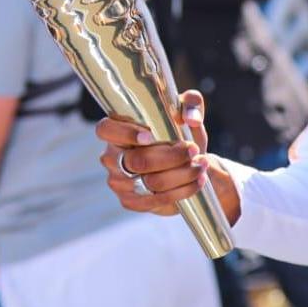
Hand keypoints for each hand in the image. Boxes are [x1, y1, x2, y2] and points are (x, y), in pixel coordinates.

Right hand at [95, 91, 241, 223]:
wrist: (184, 164)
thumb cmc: (178, 133)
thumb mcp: (186, 113)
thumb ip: (190, 104)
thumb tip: (190, 118)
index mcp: (115, 130)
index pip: (106, 129)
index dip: (125, 133)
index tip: (150, 136)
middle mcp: (111, 157)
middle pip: (137, 161)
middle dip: (170, 157)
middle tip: (193, 150)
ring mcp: (118, 182)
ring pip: (151, 182)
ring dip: (182, 175)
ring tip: (201, 166)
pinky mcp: (130, 201)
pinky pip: (156, 201)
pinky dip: (181, 191)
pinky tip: (197, 182)